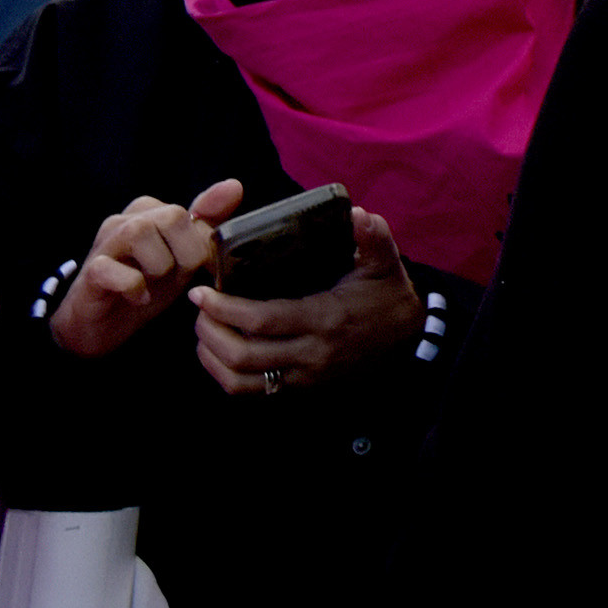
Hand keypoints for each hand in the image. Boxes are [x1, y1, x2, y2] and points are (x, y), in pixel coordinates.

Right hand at [50, 179, 243, 355]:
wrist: (101, 325)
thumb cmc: (145, 286)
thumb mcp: (184, 257)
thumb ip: (207, 224)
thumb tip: (234, 186)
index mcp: (151, 213)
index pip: (190, 213)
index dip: (203, 247)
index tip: (201, 270)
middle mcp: (126, 220)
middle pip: (172, 216)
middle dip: (185, 254)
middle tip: (176, 276)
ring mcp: (105, 244)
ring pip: (141, 233)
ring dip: (159, 267)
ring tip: (154, 284)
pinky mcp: (91, 271)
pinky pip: (115, 270)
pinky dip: (134, 287)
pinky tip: (138, 298)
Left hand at [189, 204, 420, 396]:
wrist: (410, 341)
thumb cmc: (388, 296)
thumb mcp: (386, 262)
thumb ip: (373, 237)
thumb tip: (358, 214)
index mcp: (325, 319)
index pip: (263, 320)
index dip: (224, 309)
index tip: (201, 293)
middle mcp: (312, 354)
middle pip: (244, 356)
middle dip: (210, 332)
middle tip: (198, 309)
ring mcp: (307, 377)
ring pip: (243, 382)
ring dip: (214, 359)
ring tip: (204, 331)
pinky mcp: (303, 389)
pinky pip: (255, 394)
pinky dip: (228, 377)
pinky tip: (220, 354)